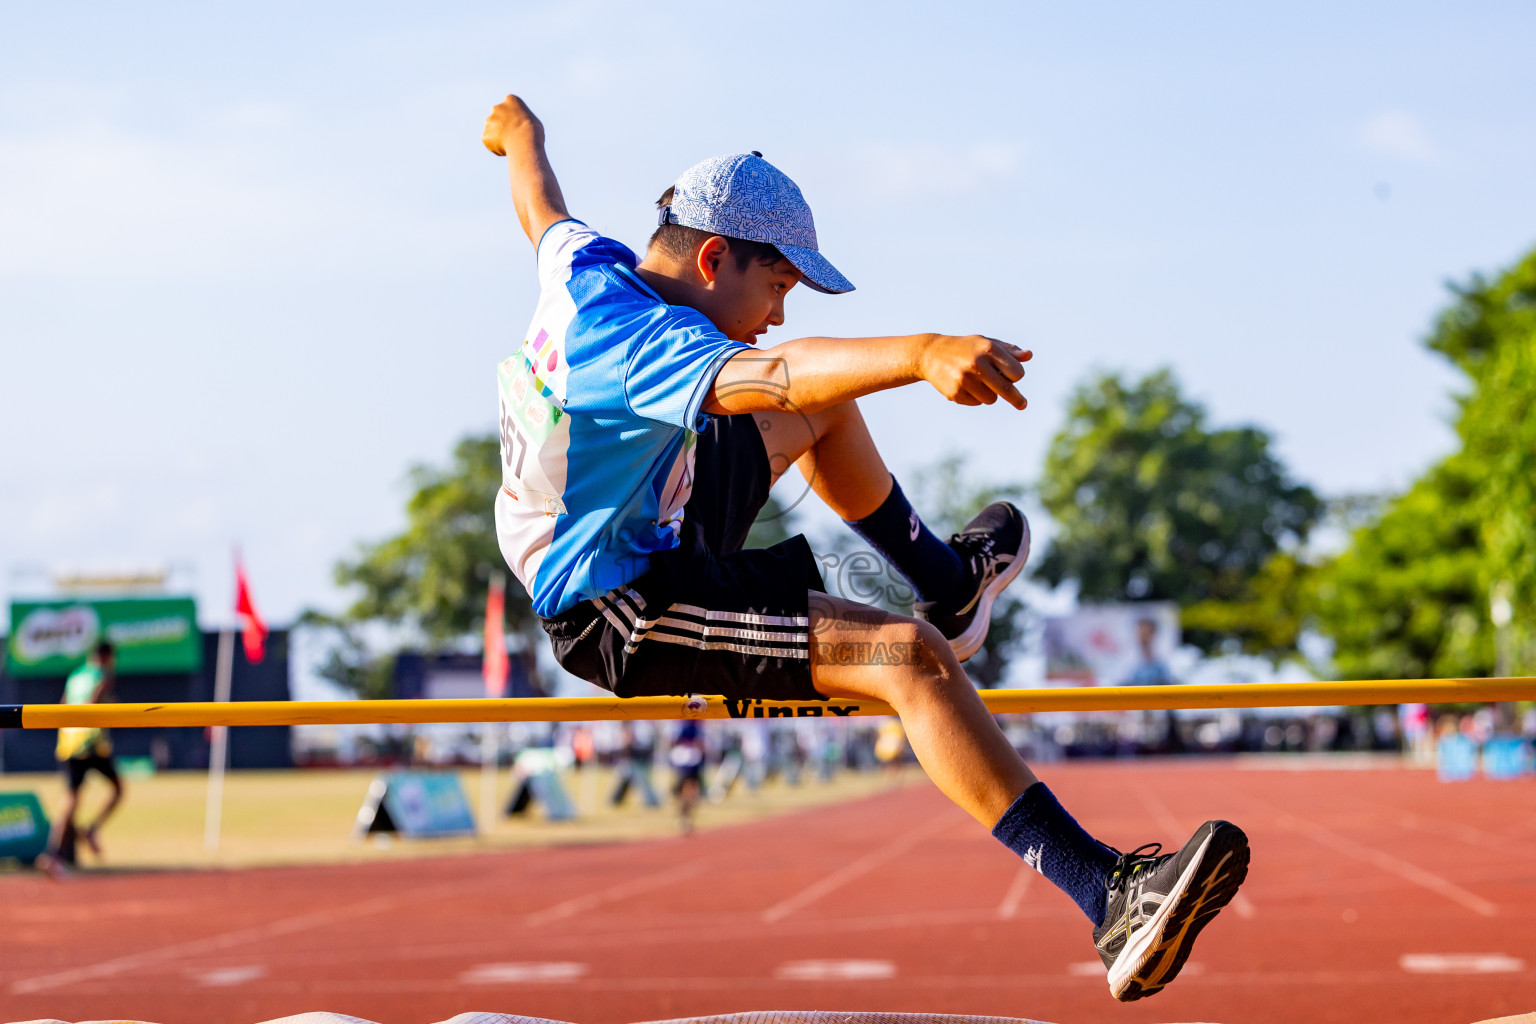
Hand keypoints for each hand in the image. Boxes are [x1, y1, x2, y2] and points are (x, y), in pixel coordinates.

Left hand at [482, 94, 540, 156]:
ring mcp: (489, 121)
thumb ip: (522, 121)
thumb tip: (519, 128)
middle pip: (498, 117)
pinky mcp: (485, 134)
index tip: (521, 126)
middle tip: (513, 136)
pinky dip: (496, 147)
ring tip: (511, 144)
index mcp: (510, 100)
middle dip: (503, 126)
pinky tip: (506, 149)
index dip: (515, 119)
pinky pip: (490, 142)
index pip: (510, 108)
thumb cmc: (533, 132)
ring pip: (492, 130)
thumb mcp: (533, 121)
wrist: (524, 141)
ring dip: (499, 137)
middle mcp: (497, 108)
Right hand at [914, 334, 1031, 408]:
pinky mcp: (956, 393)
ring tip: (978, 383)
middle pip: (1006, 390)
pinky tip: (965, 386)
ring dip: (990, 394)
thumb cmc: (965, 348)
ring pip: (991, 399)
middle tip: (1023, 405)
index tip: (1013, 377)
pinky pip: (977, 403)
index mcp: (988, 349)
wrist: (931, 354)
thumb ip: (1008, 350)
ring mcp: (965, 379)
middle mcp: (977, 364)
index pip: (1016, 372)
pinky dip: (975, 397)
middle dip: (1016, 399)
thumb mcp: (986, 343)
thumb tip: (1028, 356)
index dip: (1016, 375)